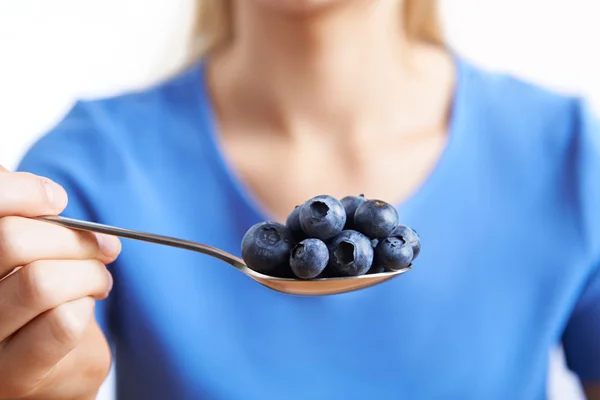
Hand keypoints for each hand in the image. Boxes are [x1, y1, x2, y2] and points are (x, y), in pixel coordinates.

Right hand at [0, 165, 120, 399]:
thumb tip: (48, 196)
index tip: (57, 200)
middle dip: (75, 238)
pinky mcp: (14, 375)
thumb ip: (26, 218)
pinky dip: (86, 304)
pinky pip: (62, 323)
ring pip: (41, 281)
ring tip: (99, 279)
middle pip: (12, 240)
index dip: (21, 192)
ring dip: (89, 273)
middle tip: (102, 246)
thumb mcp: (29, 250)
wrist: (54, 365)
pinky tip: (87, 306)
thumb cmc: (38, 296)